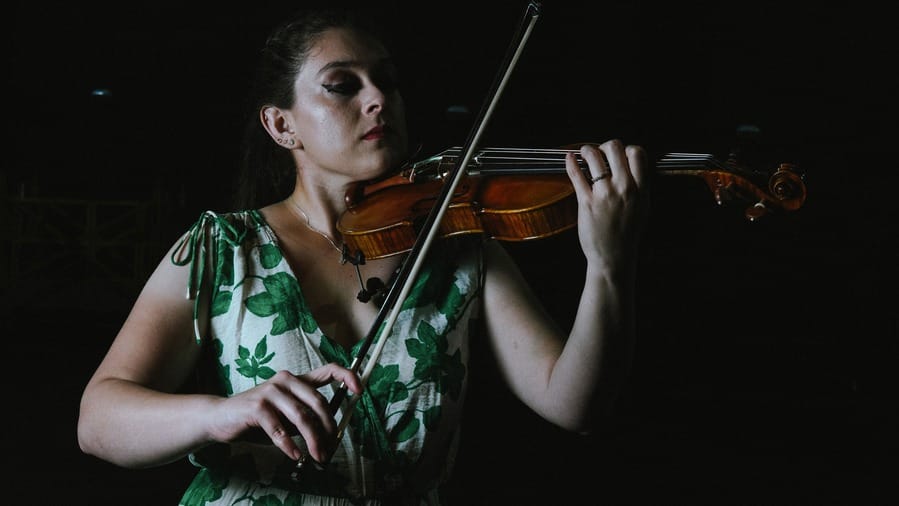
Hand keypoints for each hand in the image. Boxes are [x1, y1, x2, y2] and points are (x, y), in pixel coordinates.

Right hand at [206, 363, 361, 462]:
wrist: (221, 419)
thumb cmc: (258, 419)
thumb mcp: (287, 418)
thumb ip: (306, 421)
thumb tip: (331, 437)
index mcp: (296, 379)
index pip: (328, 370)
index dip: (347, 377)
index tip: (360, 390)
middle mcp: (286, 380)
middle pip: (318, 402)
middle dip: (328, 428)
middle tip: (330, 448)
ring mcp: (271, 391)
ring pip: (302, 417)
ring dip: (313, 440)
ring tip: (317, 457)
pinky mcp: (257, 406)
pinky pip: (279, 429)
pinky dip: (289, 444)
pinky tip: (294, 455)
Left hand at [565, 140, 648, 270]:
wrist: (614, 257)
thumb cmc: (627, 235)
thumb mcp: (643, 209)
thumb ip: (640, 187)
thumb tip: (634, 168)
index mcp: (641, 190)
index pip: (638, 154)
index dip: (627, 149)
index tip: (619, 156)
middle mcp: (624, 189)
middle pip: (616, 148)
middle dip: (606, 145)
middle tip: (600, 152)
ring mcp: (605, 195)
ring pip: (595, 157)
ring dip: (587, 150)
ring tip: (584, 153)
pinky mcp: (587, 203)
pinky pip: (577, 175)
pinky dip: (571, 163)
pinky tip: (568, 158)